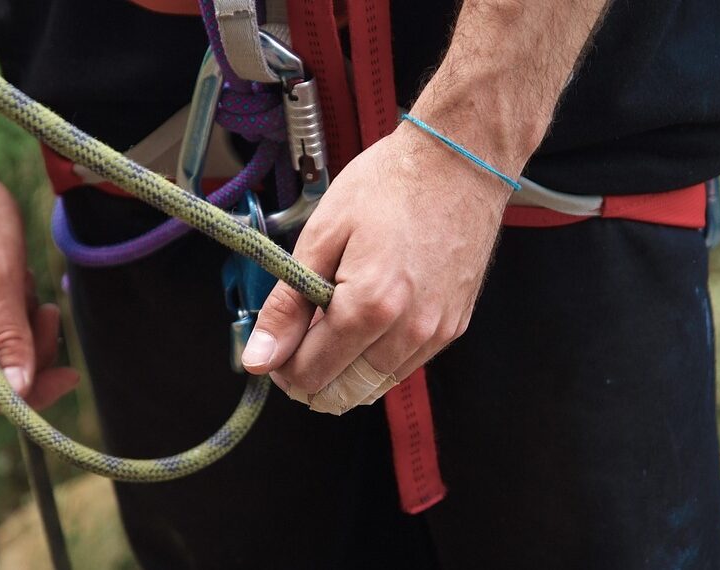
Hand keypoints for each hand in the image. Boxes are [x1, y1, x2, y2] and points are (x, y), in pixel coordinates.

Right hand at [0, 167, 78, 412]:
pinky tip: (14, 271)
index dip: (34, 392)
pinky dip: (10, 302)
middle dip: (33, 345)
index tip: (71, 371)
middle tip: (51, 307)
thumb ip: (11, 336)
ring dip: (24, 318)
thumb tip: (19, 391)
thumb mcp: (2, 277)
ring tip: (26, 278)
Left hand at [241, 123, 511, 409]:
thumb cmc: (391, 185)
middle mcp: (409, 330)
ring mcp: (436, 332)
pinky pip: (403, 367)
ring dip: (343, 373)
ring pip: (373, 388)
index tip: (274, 347)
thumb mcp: (321, 236)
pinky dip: (374, 360)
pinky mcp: (453, 327)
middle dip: (310, 379)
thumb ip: (288, 306)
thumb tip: (260, 358)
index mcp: (370, 306)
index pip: (312, 374)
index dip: (282, 368)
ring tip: (329, 327)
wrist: (459, 161)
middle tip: (295, 343)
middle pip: (343, 395)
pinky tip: (363, 324)